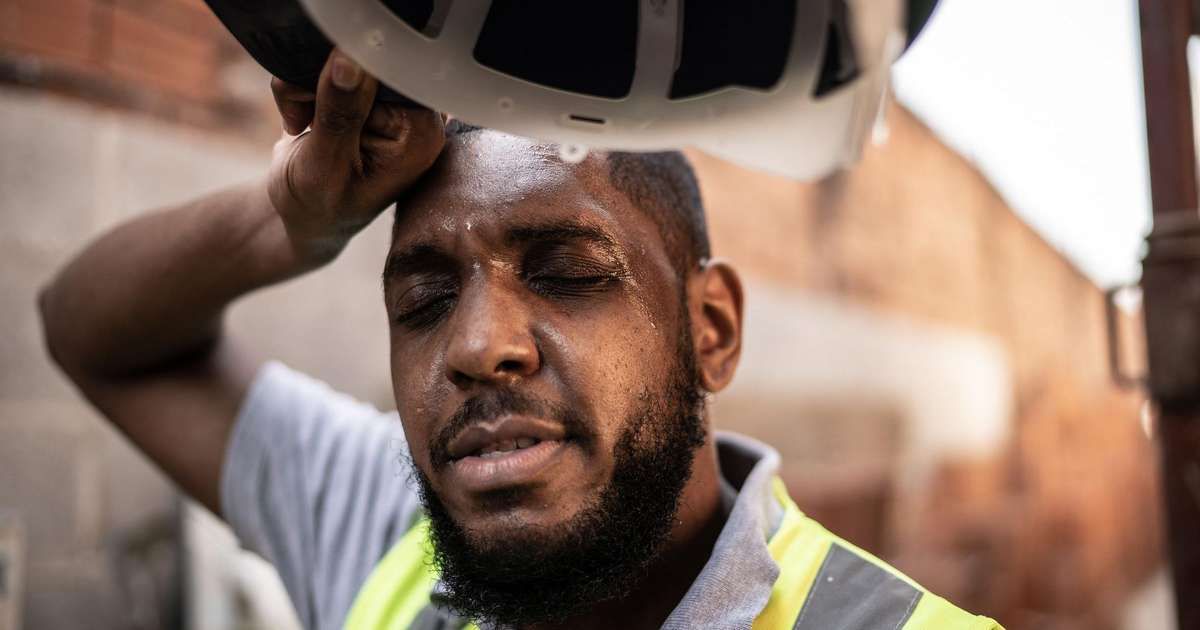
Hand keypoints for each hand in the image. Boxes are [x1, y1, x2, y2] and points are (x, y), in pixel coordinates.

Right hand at [267, 48, 445, 261]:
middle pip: (366, 59)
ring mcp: (390, 103)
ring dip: (305, 84)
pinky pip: (327, 64)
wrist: (303, 217)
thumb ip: (339, 114)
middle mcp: (415, 114)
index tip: (323, 109)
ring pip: (340, 57)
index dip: (350, 77)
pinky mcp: (364, 94)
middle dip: (321, 81)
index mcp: (422, 133)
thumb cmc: (319, 206)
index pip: (389, 71)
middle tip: (306, 122)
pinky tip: (303, 119)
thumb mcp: (325, 166)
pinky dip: (302, 85)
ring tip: (303, 124)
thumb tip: (350, 60)